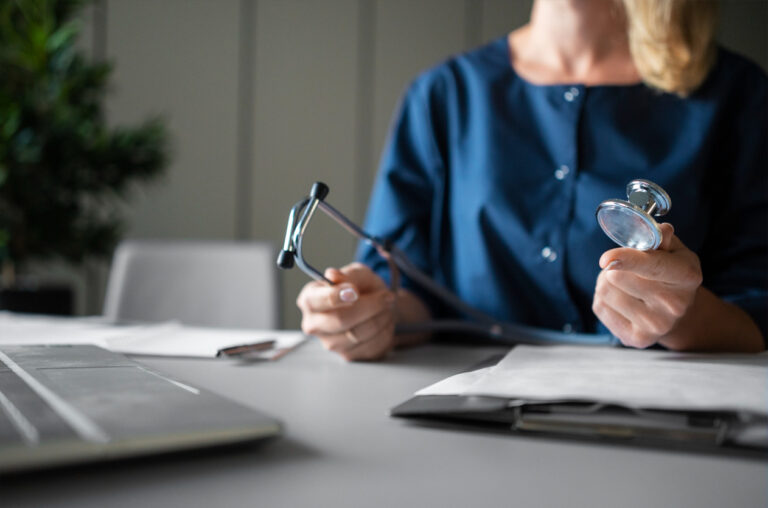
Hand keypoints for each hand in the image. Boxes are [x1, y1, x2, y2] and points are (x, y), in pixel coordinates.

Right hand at [296, 262, 396, 360]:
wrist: (378, 307)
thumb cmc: (363, 288)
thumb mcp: (359, 274)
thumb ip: (349, 275)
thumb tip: (332, 275)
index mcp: (309, 299)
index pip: (315, 301)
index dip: (335, 296)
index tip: (355, 291)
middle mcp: (314, 324)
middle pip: (340, 320)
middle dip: (370, 307)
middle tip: (386, 297)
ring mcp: (329, 343)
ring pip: (359, 334)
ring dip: (380, 318)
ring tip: (386, 307)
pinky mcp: (347, 355)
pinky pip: (371, 346)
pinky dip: (384, 331)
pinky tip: (384, 321)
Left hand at [592, 223, 702, 348]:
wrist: (675, 311)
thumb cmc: (670, 272)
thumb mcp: (673, 250)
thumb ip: (662, 237)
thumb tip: (660, 231)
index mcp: (687, 277)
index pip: (653, 266)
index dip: (628, 260)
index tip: (606, 258)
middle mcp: (675, 305)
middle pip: (618, 276)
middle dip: (613, 267)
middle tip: (623, 268)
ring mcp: (657, 326)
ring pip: (606, 291)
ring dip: (606, 282)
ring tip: (623, 284)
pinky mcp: (637, 339)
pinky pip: (600, 307)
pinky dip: (603, 299)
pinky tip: (621, 300)